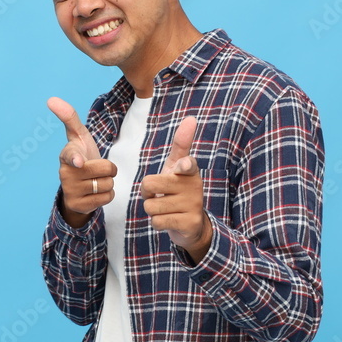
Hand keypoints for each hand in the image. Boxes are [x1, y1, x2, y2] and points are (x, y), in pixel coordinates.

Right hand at [47, 97, 117, 227]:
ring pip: (107, 184)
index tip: (79, 162)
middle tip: (98, 169)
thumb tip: (51, 99)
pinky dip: (107, 195)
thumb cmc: (82, 156)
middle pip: (106, 169)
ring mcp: (71, 191)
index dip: (76, 158)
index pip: (72, 155)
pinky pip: (107, 198)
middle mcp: (66, 174)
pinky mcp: (79, 205)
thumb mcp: (79, 136)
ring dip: (108, 182)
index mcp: (66, 155)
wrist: (80, 186)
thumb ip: (69, 117)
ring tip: (96, 180)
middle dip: (109, 169)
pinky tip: (96, 192)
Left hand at [141, 116, 212, 263]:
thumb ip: (181, 144)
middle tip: (160, 194)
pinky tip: (169, 220)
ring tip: (166, 207)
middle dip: (147, 192)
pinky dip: (157, 223)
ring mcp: (193, 205)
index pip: (187, 164)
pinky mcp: (189, 223)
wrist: (192, 223)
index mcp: (190, 170)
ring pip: (150, 205)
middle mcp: (194, 186)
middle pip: (148, 184)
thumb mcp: (177, 166)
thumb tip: (191, 118)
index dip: (183, 166)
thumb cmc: (178, 189)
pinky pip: (157, 221)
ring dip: (152, 209)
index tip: (183, 166)